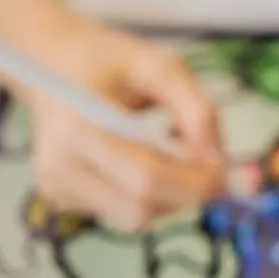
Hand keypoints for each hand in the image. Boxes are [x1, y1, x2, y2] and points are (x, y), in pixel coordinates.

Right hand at [14, 16, 225, 230]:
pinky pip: (120, 211)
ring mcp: (56, 188)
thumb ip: (196, 109)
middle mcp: (58, 166)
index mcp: (77, 127)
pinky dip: (148, 194)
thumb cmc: (109, 60)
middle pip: (141, 207)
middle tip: (212, 166)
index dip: (194, 181)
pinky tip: (145, 159)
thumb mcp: (162, 66)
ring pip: (134, 217)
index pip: (145, 177)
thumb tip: (216, 161)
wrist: (53, 64)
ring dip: (170, 196)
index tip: (226, 169)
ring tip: (173, 152)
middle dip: (187, 193)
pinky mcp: (60, 199)